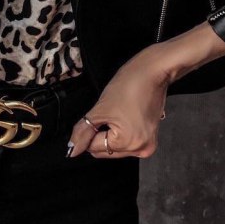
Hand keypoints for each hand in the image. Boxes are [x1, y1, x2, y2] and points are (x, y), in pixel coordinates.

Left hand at [67, 21, 224, 158]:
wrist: (152, 72)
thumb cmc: (127, 86)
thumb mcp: (100, 109)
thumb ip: (83, 131)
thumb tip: (72, 151)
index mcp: (128, 144)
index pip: (95, 148)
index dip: (90, 131)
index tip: (98, 114)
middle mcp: (141, 150)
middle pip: (107, 150)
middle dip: (101, 134)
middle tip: (109, 112)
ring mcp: (148, 145)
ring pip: (116, 146)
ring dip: (111, 133)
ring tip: (119, 113)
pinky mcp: (151, 137)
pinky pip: (127, 141)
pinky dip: (121, 131)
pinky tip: (125, 115)